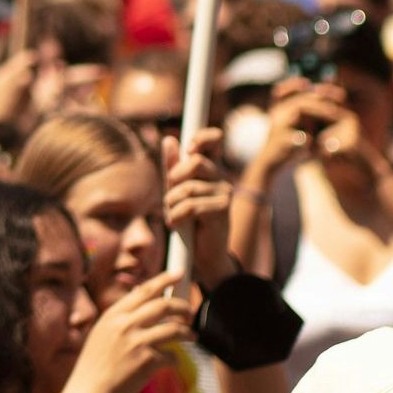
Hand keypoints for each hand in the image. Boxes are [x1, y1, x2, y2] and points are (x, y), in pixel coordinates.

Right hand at [64, 271, 195, 392]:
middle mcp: (125, 325)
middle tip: (190, 312)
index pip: (144, 290)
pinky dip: (175, 359)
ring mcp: (137, 343)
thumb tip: (140, 299)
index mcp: (113, 315)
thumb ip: (120, 318)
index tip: (178, 274)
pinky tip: (172, 362)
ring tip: (192, 336)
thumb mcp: (101, 334)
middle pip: (164, 305)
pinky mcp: (147, 362)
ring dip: (187, 332)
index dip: (164, 279)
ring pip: (175, 329)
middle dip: (183, 306)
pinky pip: (172, 356)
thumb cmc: (94, 366)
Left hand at [160, 128, 237, 286]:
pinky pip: (190, 206)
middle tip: (170, 197)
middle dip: (175, 178)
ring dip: (172, 204)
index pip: (214, 141)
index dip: (202, 137)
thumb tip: (168, 139)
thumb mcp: (177, 192)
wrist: (206, 256)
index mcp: (211, 171)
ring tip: (172, 215)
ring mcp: (224, 194)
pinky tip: (175, 224)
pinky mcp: (221, 211)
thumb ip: (172, 168)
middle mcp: (221, 179)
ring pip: (188, 188)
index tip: (189, 147)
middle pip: (195, 162)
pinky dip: (177, 216)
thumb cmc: (191, 223)